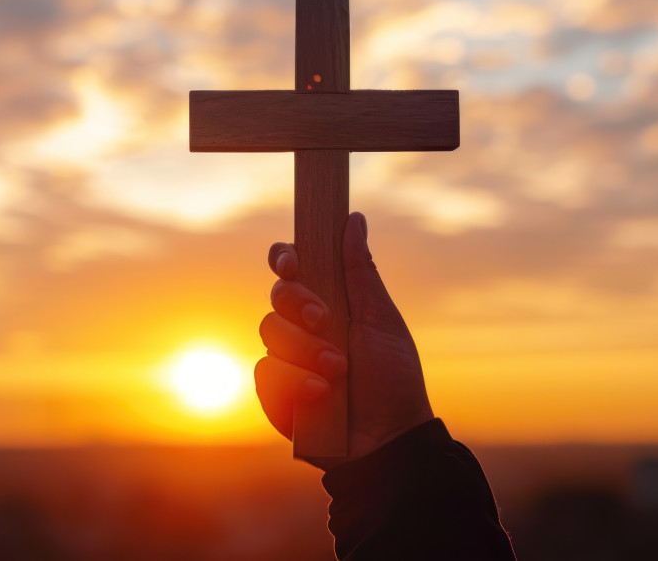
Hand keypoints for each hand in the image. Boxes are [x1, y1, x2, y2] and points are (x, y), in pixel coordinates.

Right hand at [255, 211, 434, 469]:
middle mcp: (301, 329)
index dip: (285, 258)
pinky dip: (295, 382)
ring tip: (337, 372)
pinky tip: (322, 395)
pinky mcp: (274, 394)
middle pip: (277, 295)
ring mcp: (285, 360)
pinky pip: (264, 373)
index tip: (293, 261)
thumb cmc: (393, 379)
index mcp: (327, 303)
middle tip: (326, 321)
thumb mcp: (380, 320)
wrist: (388, 439)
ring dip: (305, 351)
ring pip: (269, 332)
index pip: (292, 269)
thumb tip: (352, 219)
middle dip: (300, 304)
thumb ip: (360, 272)